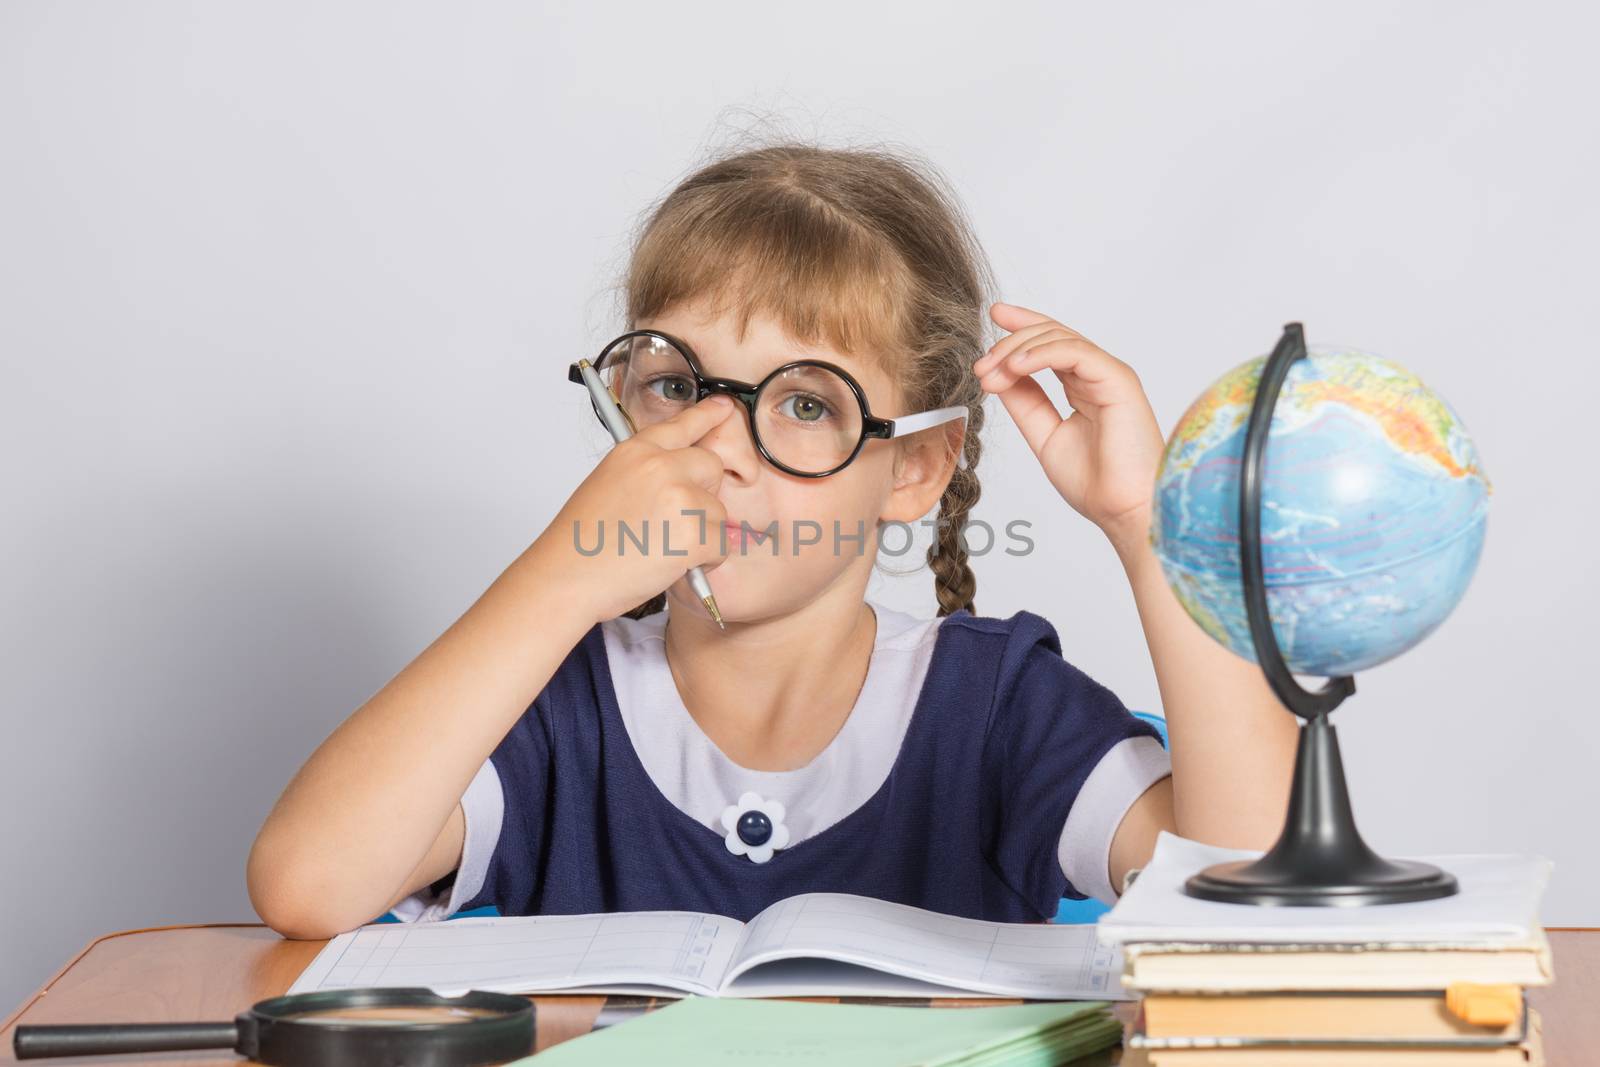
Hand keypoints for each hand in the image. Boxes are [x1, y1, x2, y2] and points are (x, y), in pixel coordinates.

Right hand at [533, 394, 738, 624]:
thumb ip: (645, 475)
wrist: (567, 578)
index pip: (680, 425)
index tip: (723, 406)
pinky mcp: (694, 531)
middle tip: (674, 522)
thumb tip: (682, 485)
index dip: (706, 415)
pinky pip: (722, 545)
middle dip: (703, 494)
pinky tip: (673, 565)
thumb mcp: (608, 487)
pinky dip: (706, 562)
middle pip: (710, 466)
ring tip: (661, 550)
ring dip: (701, 535)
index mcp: (634, 452)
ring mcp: (679, 496)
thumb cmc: (581, 544)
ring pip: (718, 511)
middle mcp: (659, 466)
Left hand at [973, 302, 1165, 554]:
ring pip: (1060, 338)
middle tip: (981, 366)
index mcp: (1084, 388)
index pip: (1050, 346)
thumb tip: (999, 376)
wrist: (1124, 510)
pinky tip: (1015, 367)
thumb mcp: (1045, 435)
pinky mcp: (1118, 379)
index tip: (994, 318)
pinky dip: (1041, 354)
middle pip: (1051, 335)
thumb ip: (1026, 404)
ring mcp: (1108, 375)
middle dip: (1010, 342)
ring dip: (1018, 349)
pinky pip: (1075, 352)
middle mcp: (1097, 376)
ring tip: (991, 370)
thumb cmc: (1096, 483)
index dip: (1021, 329)